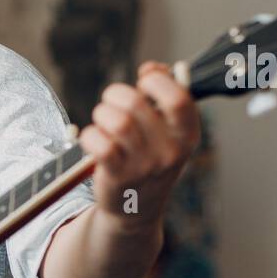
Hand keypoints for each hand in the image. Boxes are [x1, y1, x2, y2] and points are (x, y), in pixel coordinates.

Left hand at [78, 61, 200, 231]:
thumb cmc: (150, 159)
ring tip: (102, 121)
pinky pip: (99, 143)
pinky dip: (89, 135)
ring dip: (101, 113)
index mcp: (187, 135)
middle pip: (135, 103)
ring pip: (116, 121)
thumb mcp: (166, 131)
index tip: (144, 80)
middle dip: (115, 94)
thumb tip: (152, 67)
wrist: (135, 210)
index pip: (179, 98)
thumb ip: (164, 95)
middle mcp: (170, 151)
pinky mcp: (118, 177)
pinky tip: (93, 140)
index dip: (156, 80)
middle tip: (112, 103)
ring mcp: (145, 166)